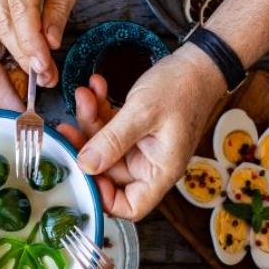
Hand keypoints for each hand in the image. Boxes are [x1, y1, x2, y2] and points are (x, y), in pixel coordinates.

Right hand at [0, 0, 87, 86]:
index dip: (31, 43)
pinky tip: (28, 53)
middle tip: (46, 78)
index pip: (22, 8)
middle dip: (25, 54)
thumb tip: (50, 43)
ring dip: (18, 51)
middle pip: (6, 20)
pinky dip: (13, 38)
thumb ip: (60, 7)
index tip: (43, 67)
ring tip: (40, 71)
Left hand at [75, 44, 227, 219]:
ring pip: (102, 147)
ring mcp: (140, 146)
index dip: (104, 198)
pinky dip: (99, 109)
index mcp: (160, 170)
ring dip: (89, 121)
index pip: (130, 206)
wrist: (199, 62)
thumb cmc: (184, 87)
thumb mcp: (143, 113)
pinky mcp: (133, 129)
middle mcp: (149, 163)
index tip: (83, 174)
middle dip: (86, 147)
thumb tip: (86, 165)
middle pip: (107, 172)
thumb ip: (112, 140)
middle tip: (69, 127)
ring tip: (86, 95)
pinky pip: (108, 127)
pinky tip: (96, 88)